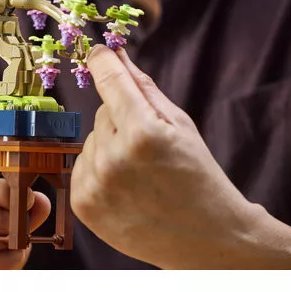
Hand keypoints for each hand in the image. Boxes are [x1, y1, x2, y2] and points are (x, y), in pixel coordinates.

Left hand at [71, 45, 272, 268]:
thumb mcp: (181, 125)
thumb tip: (116, 54)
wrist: (209, 240)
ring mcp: (95, 185)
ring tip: (140, 172)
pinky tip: (127, 186)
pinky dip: (99, 169)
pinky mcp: (83, 205)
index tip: (99, 51)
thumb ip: (145, 88)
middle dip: (122, 119)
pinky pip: (82, 165)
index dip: (104, 60)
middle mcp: (114, 158)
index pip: (109, 80)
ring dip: (109, 145)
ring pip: (91, 138)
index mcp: (144, 133)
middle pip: (102, 112)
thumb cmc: (198, 176)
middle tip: (150, 146)